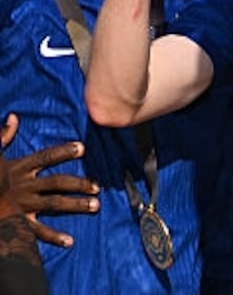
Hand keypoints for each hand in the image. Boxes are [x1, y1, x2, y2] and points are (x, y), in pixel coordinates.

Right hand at [1, 114, 99, 248]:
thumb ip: (2, 136)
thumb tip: (14, 117)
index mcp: (19, 168)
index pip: (45, 157)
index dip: (64, 152)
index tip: (82, 148)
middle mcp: (24, 185)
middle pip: (57, 182)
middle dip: (79, 184)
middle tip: (97, 186)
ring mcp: (23, 204)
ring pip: (54, 204)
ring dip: (76, 205)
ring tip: (95, 205)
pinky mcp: (17, 222)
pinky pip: (37, 231)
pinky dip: (53, 237)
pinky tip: (70, 241)